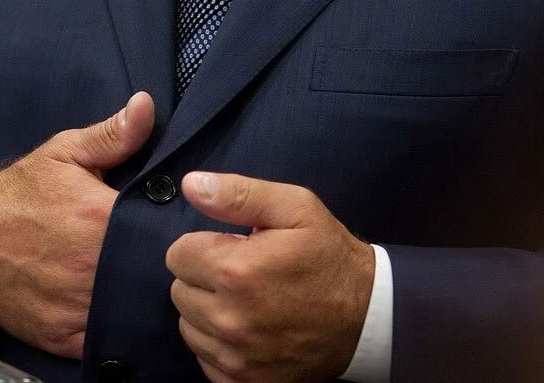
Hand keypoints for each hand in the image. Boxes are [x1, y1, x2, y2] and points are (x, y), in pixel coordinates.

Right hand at [0, 91, 154, 357]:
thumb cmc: (18, 193)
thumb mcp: (63, 153)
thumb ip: (112, 134)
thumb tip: (147, 105)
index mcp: (97, 218)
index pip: (160, 229)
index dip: (174, 227)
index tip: (181, 223)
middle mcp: (90, 268)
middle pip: (148, 271)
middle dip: (157, 261)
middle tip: (161, 250)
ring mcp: (75, 307)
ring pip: (130, 309)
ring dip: (140, 295)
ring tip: (141, 276)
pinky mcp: (62, 337)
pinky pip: (105, 337)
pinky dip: (115, 324)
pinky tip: (117, 303)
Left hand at [167, 172, 374, 382]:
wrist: (365, 316)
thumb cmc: (327, 255)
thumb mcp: (293, 207)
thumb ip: (238, 193)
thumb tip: (191, 184)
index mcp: (236, 271)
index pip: (177, 254)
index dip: (203, 244)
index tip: (231, 246)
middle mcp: (229, 320)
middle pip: (179, 290)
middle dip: (203, 275)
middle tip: (240, 271)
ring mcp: (236, 358)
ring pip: (188, 326)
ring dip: (207, 310)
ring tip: (243, 299)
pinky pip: (204, 359)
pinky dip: (217, 344)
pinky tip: (245, 327)